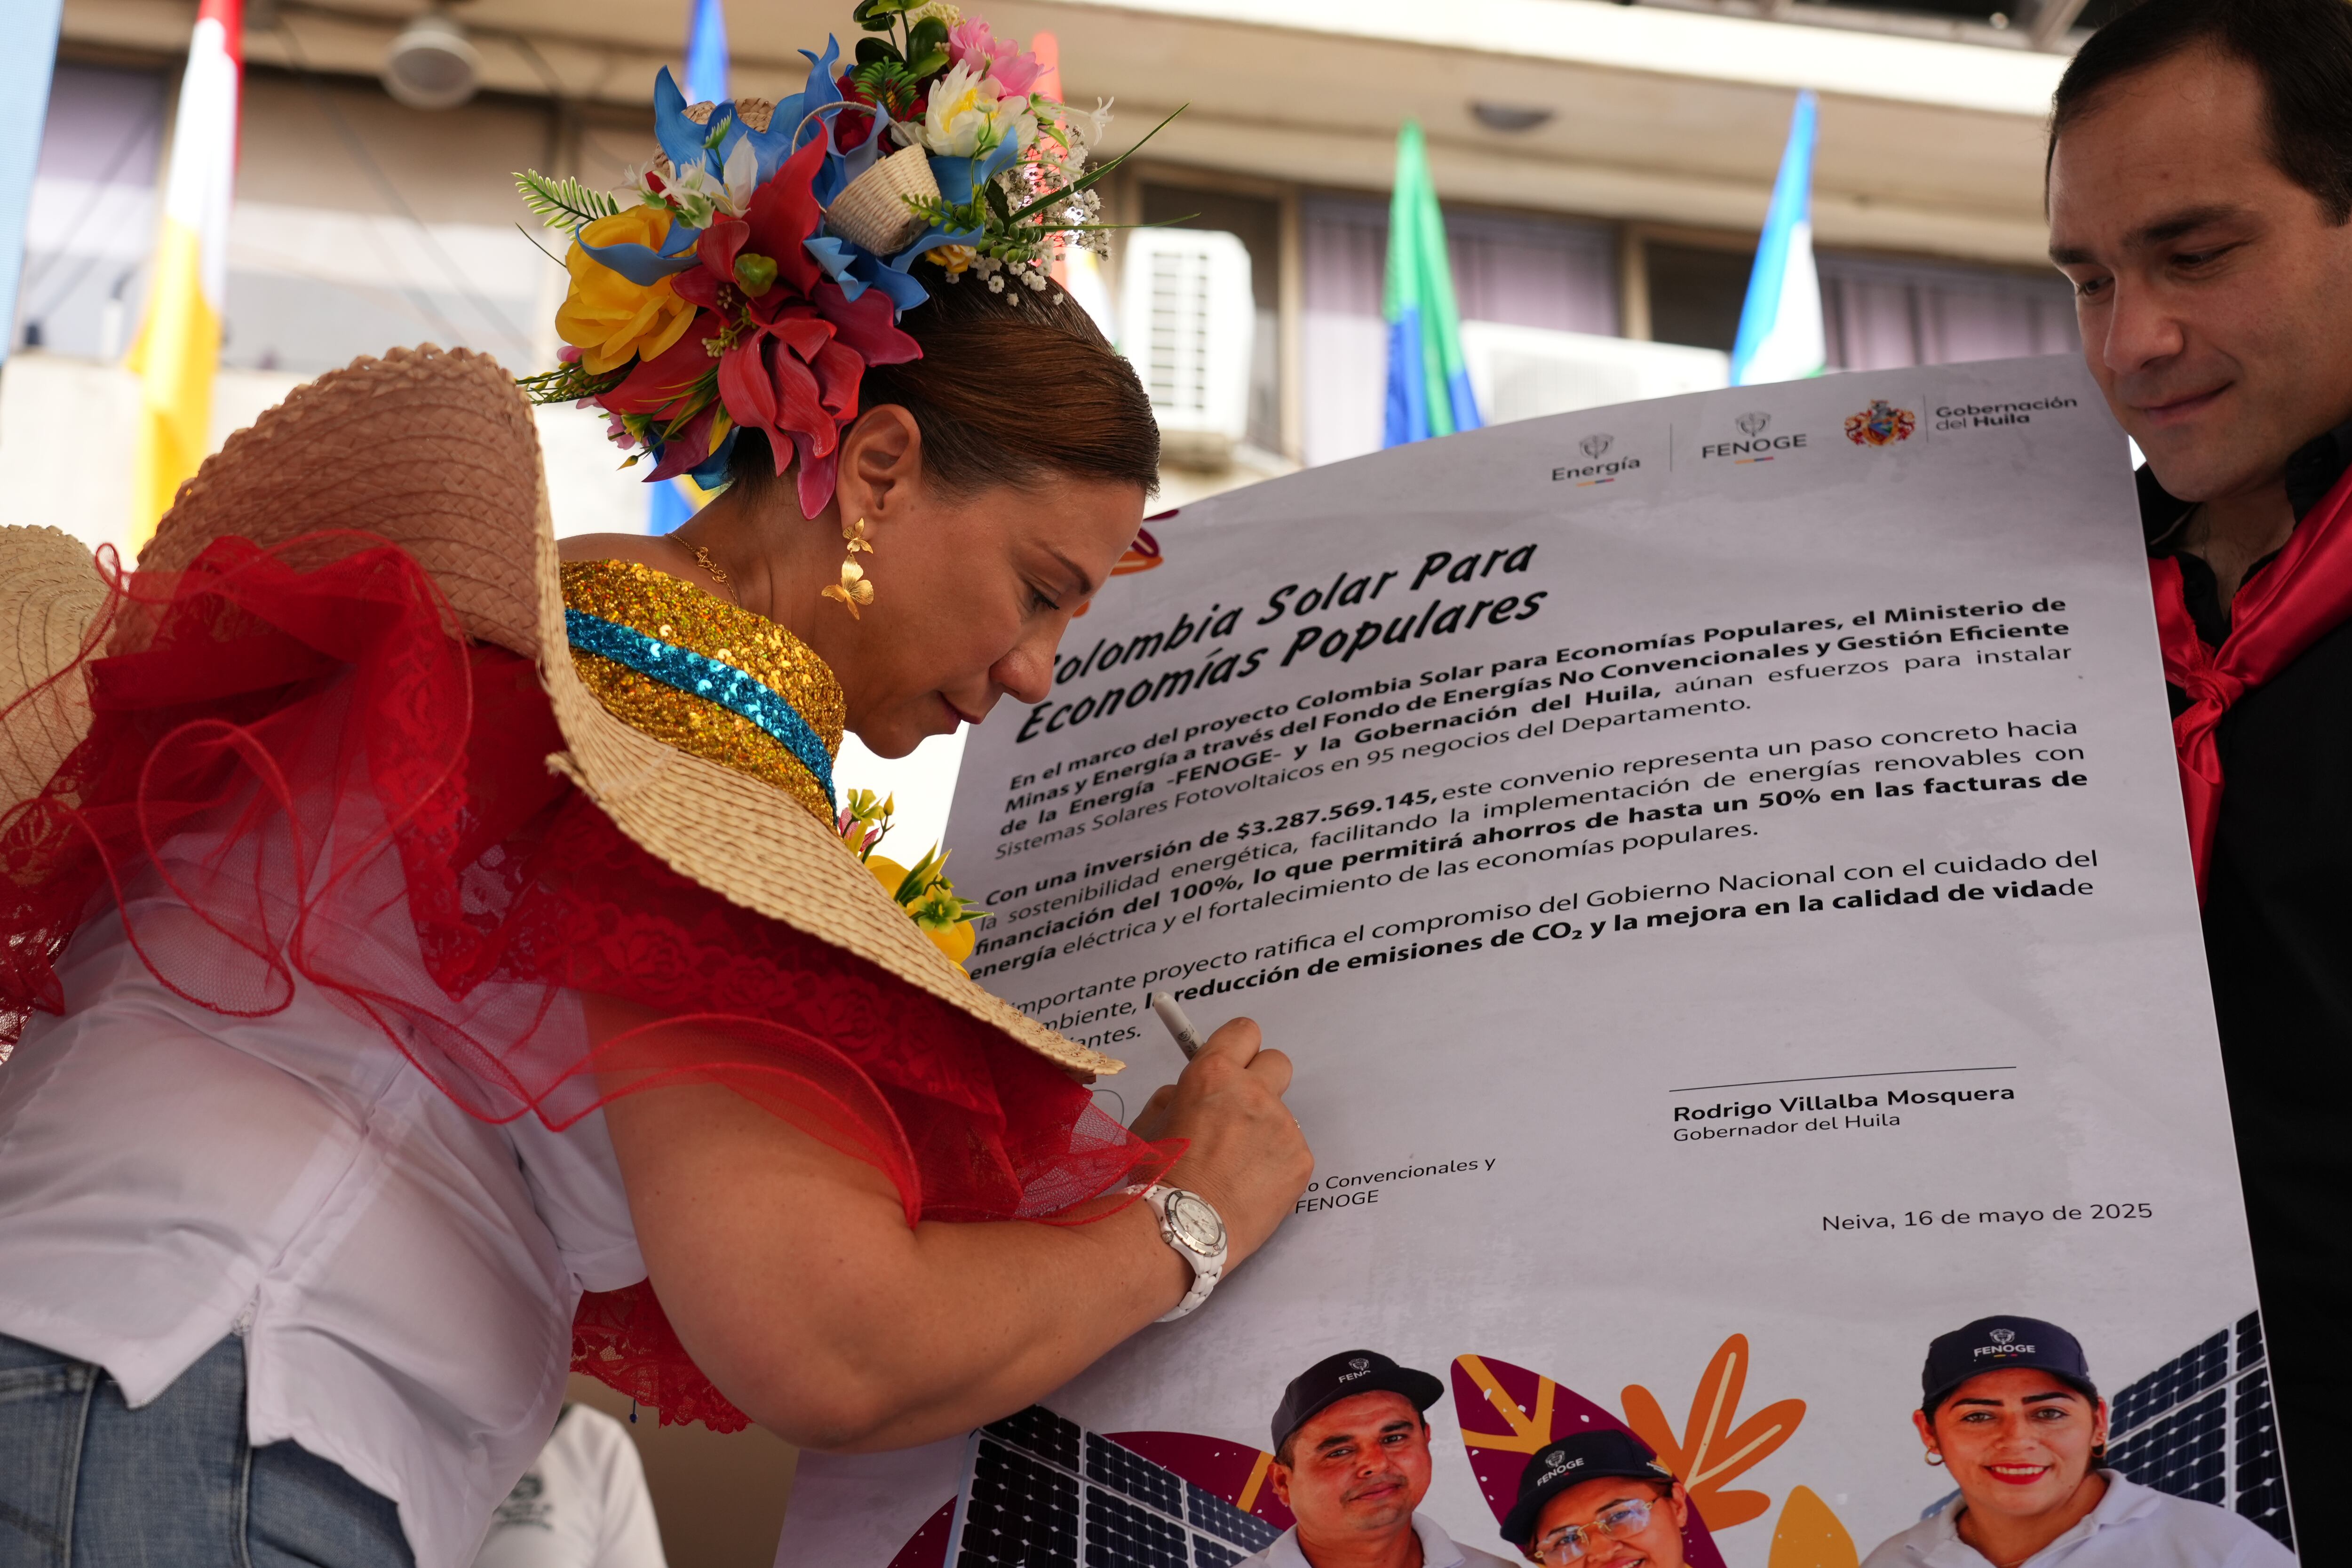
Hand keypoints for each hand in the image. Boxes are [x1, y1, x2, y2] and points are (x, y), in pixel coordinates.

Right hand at [1129, 1017, 1311, 1267]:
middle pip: (1277, 1062)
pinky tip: (1251, 1186)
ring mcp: (1281, 1126)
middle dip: (1261, 1080)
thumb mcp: (1152, 1121)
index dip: (1237, 1047)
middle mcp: (1253, 1092)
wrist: (1180, 1229)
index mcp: (1213, 1074)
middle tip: (1241, 1112)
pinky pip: (1292, 1151)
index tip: (1232, 1063)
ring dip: (1265, 1131)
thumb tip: (1192, 1092)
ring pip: (1282, 1115)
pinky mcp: (1300, 1160)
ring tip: (1238, 1167)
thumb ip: (1178, 1094)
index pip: (1244, 1031)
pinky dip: (1276, 1164)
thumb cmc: (1157, 1177)